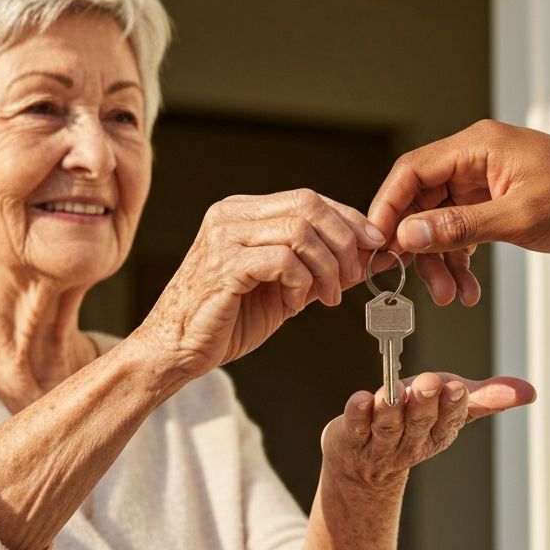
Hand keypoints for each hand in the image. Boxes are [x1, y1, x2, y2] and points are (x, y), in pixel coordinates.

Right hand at [134, 189, 385, 383]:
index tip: (373, 244)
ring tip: (326, 297)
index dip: (348, 219)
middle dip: (344, 241)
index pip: (309, 198)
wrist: (177, 351)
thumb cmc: (227, 319)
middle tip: (353, 276)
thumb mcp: (285, 287)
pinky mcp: (224, 265)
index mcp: (244, 211)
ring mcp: (225, 237)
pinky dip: (301, 283)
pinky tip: (294, 305)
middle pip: (309, 205)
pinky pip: (283, 260)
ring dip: (326, 268)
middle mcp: (231, 215)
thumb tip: (368, 256)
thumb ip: (320, 267)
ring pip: (301, 232)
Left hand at [320, 371, 535, 486]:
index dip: (452, 406)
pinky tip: (359, 399)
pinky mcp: (349, 439)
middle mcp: (410, 443)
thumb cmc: (413, 421)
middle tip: (430, 383)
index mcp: (439, 434)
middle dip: (425, 405)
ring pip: (386, 428)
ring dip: (390, 410)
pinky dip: (356, 414)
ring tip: (391, 392)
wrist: (363, 462)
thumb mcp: (451, 405)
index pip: (449, 421)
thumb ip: (487, 397)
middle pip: (418, 425)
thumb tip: (530, 392)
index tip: (456, 388)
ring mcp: (378, 445)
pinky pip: (353, 427)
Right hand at [368, 119, 549, 303]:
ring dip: (440, 259)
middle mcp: (476, 159)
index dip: (388, 207)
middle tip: (423, 284)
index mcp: (477, 147)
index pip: (412, 171)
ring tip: (451, 295)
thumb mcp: (520, 218)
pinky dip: (460, 259)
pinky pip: (462, 230)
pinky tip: (467, 288)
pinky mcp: (496, 202)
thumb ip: (460, 227)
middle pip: (422, 200)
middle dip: (418, 245)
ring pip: (440, 221)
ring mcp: (486, 181)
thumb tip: (408, 235)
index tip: (377, 245)